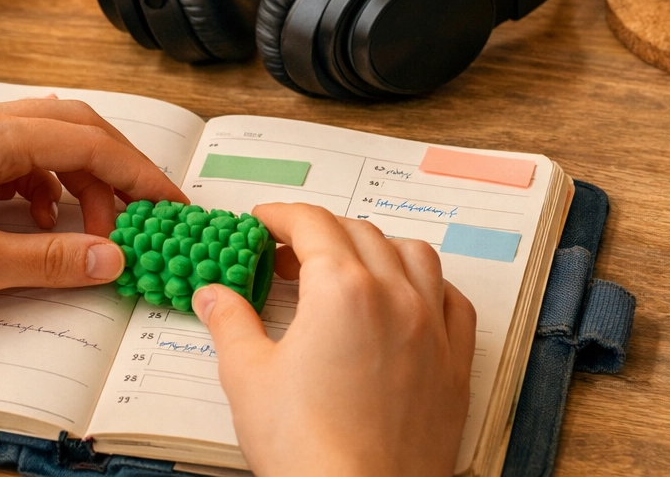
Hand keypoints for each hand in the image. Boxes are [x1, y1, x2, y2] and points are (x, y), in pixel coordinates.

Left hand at [0, 97, 183, 449]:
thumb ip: (54, 258)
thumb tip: (113, 258)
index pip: (88, 141)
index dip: (138, 174)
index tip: (170, 203)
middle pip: (71, 124)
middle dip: (113, 168)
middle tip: (139, 213)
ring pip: (40, 135)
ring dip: (74, 175)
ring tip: (86, 228)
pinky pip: (9, 151)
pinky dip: (39, 180)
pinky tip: (35, 220)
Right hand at [192, 203, 475, 476]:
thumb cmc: (308, 452)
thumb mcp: (248, 378)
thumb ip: (231, 323)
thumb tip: (214, 296)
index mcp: (342, 290)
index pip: (311, 224)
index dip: (281, 216)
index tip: (264, 223)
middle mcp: (395, 298)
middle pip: (359, 233)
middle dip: (320, 232)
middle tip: (289, 253)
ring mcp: (432, 330)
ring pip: (414, 255)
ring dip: (377, 248)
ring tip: (348, 267)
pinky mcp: (453, 366)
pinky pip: (454, 302)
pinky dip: (428, 286)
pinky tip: (408, 298)